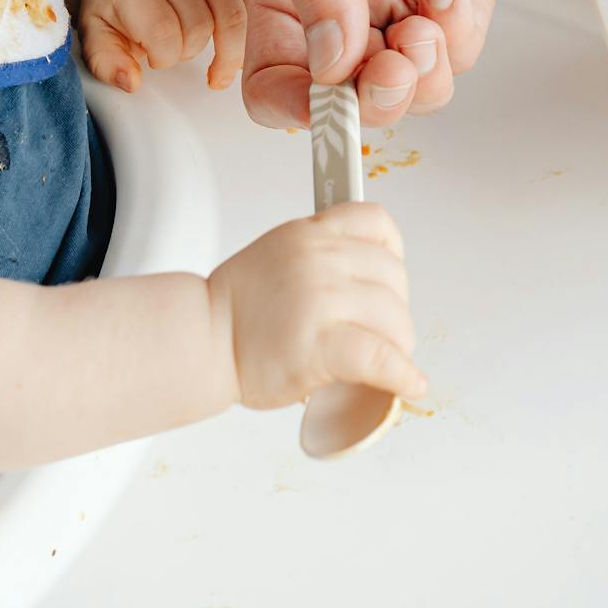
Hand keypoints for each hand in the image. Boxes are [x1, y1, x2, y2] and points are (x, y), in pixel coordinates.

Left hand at [77, 0, 247, 91]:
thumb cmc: (116, 7)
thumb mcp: (95, 34)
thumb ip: (106, 62)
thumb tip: (131, 82)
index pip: (164, 31)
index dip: (163, 57)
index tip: (153, 59)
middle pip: (201, 27)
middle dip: (189, 52)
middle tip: (175, 52)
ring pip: (235, 17)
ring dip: (227, 51)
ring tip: (215, 66)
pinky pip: (251, 7)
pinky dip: (248, 36)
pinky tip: (233, 51)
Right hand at [208, 203, 425, 408]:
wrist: (199, 342)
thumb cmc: (235, 310)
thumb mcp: (278, 254)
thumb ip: (320, 256)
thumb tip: (366, 282)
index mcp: (309, 234)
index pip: (376, 223)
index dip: (393, 254)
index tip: (390, 280)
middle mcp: (318, 260)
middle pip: (393, 278)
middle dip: (396, 312)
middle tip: (384, 335)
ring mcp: (319, 300)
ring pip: (393, 319)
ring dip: (399, 346)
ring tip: (387, 362)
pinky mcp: (319, 345)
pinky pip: (379, 357)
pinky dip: (400, 374)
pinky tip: (408, 384)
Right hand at [245, 0, 547, 128]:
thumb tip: (325, 59)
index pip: (275, 72)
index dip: (293, 105)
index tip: (321, 105)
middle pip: (347, 93)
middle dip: (367, 99)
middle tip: (386, 69)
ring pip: (409, 85)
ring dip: (416, 77)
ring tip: (421, 29)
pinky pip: (459, 48)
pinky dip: (454, 36)